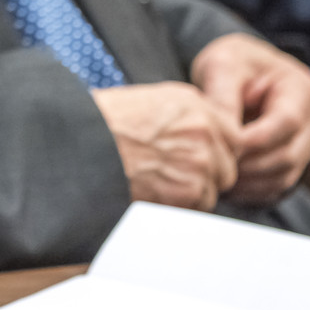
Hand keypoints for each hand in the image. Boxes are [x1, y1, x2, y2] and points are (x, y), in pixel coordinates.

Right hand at [93, 82, 241, 209]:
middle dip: (207, 175)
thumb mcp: (145, 102)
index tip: (197, 158)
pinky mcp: (190, 189)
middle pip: (227, 165)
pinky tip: (152, 194)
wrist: (78, 143)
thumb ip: (181, 118)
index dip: (215, 150)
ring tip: (155, 185)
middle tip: (172, 176)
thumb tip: (198, 139)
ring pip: (214, 189)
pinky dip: (178, 207)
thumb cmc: (99, 123)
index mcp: (192, 103)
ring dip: (191, 193)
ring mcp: (201, 160)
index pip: (231, 134)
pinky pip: (198, 207)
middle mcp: (204, 128)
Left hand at [191, 33, 309, 205]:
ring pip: (285, 174)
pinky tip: (228, 186)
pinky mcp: (290, 159)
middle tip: (215, 164)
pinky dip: (253, 190)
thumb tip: (223, 134)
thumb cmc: (231, 61)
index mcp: (300, 89)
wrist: (235, 67)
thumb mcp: (223, 66)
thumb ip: (223, 97)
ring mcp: (303, 142)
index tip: (226, 145)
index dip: (257, 139)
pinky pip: (278, 184)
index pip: (287, 122)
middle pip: (289, 154)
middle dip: (250, 165)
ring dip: (251, 182)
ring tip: (218, 177)